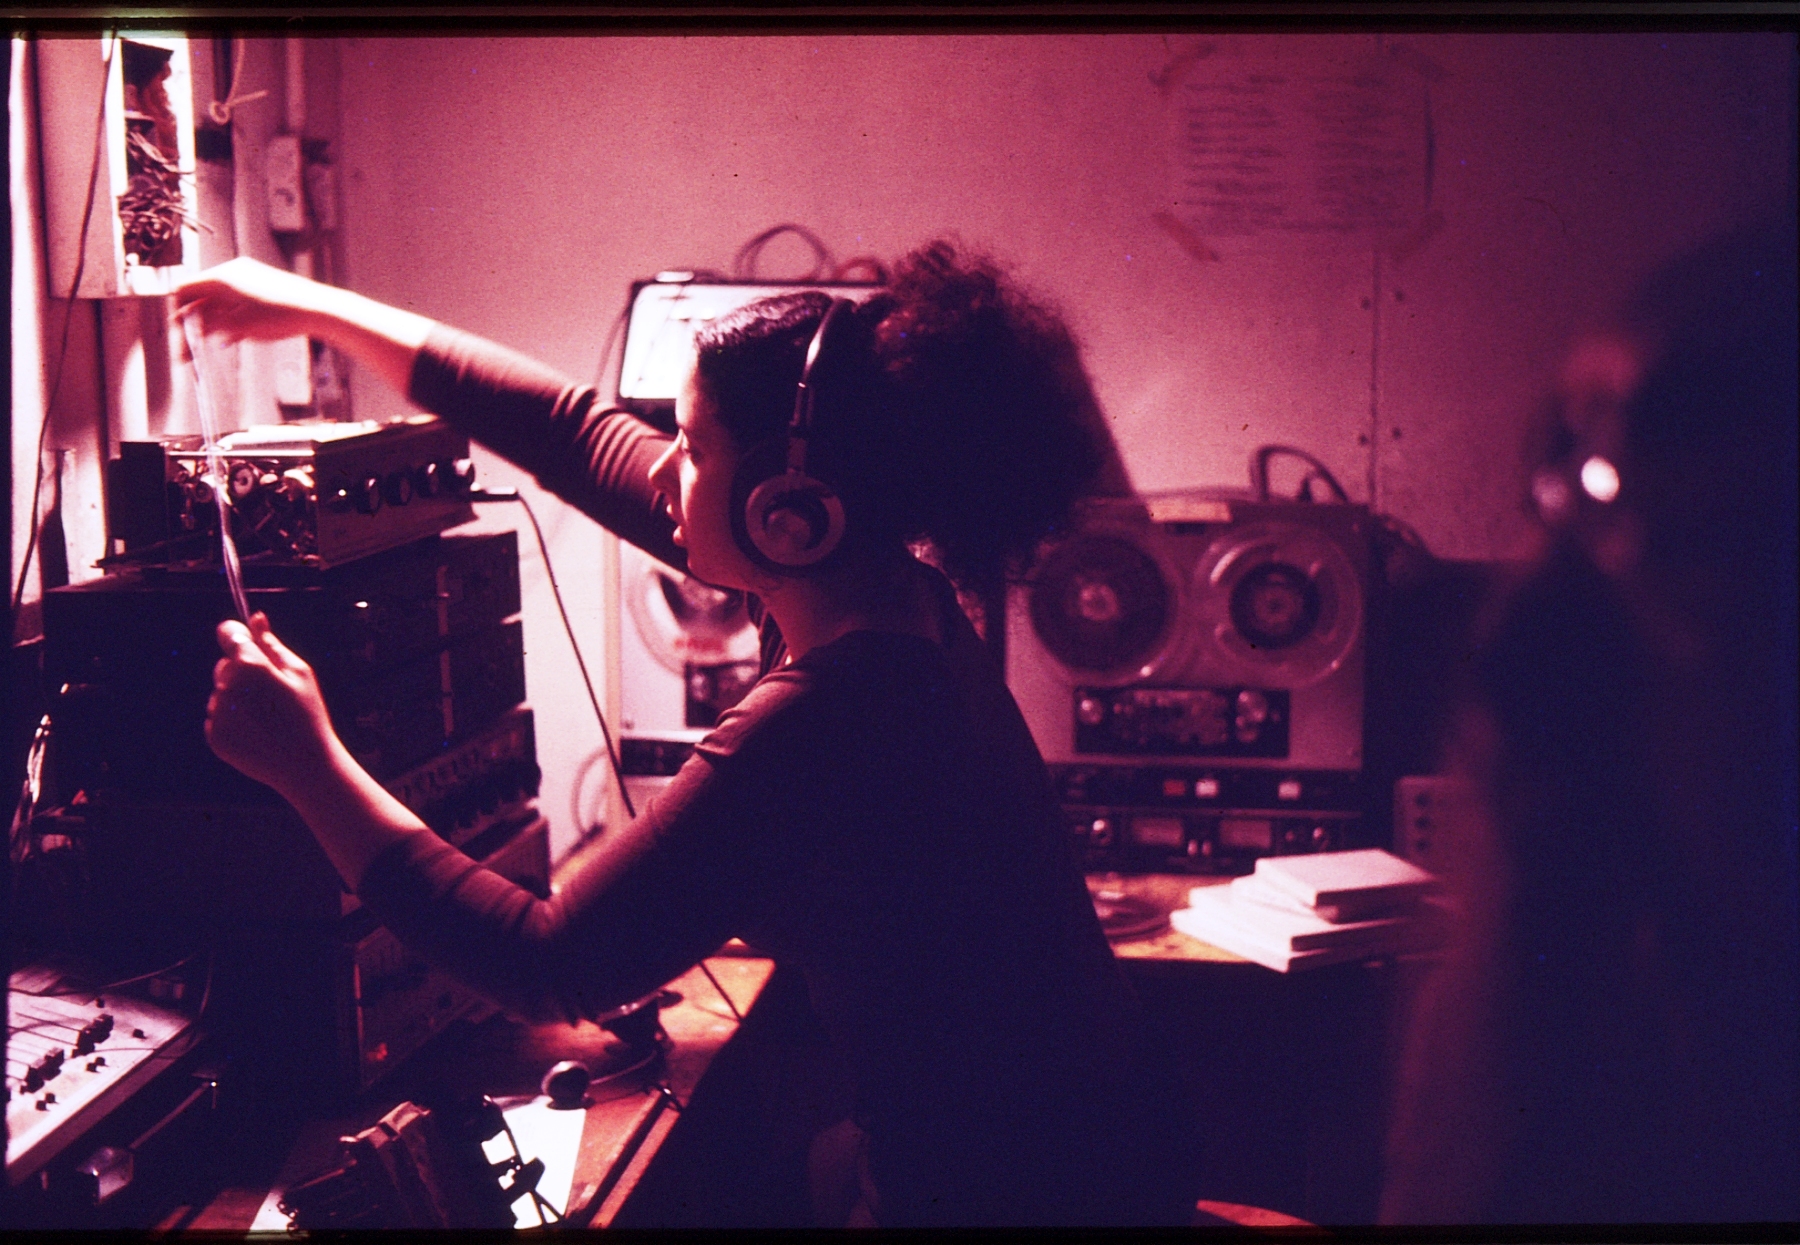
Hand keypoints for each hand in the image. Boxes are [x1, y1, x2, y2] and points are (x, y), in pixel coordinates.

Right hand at [172, 256, 330, 351]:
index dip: (178, 313)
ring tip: (215, 343)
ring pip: (219, 301)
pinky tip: (233, 339)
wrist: (318, 309)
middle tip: (190, 350)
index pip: (185, 290)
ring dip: (213, 322)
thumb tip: (190, 321)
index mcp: (221, 277)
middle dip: (195, 322)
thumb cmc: (278, 316)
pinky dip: (230, 319)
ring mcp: (248, 278)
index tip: (180, 336)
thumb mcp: (236, 325)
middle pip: (201, 296)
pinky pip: (236, 303)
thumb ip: (209, 322)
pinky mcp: (263, 287)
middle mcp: (232, 272)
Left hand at [206, 612, 338, 794]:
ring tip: (267, 716)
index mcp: (250, 666)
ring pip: (221, 691)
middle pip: (225, 665)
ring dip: (238, 697)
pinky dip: (233, 720)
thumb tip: (256, 617)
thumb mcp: (300, 673)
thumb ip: (271, 644)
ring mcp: (218, 713)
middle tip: (273, 691)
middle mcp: (227, 687)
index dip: (238, 633)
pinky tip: (257, 731)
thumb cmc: (308, 714)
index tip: (247, 639)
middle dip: (243, 671)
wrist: (304, 765)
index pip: (228, 634)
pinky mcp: (214, 735)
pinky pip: (218, 716)